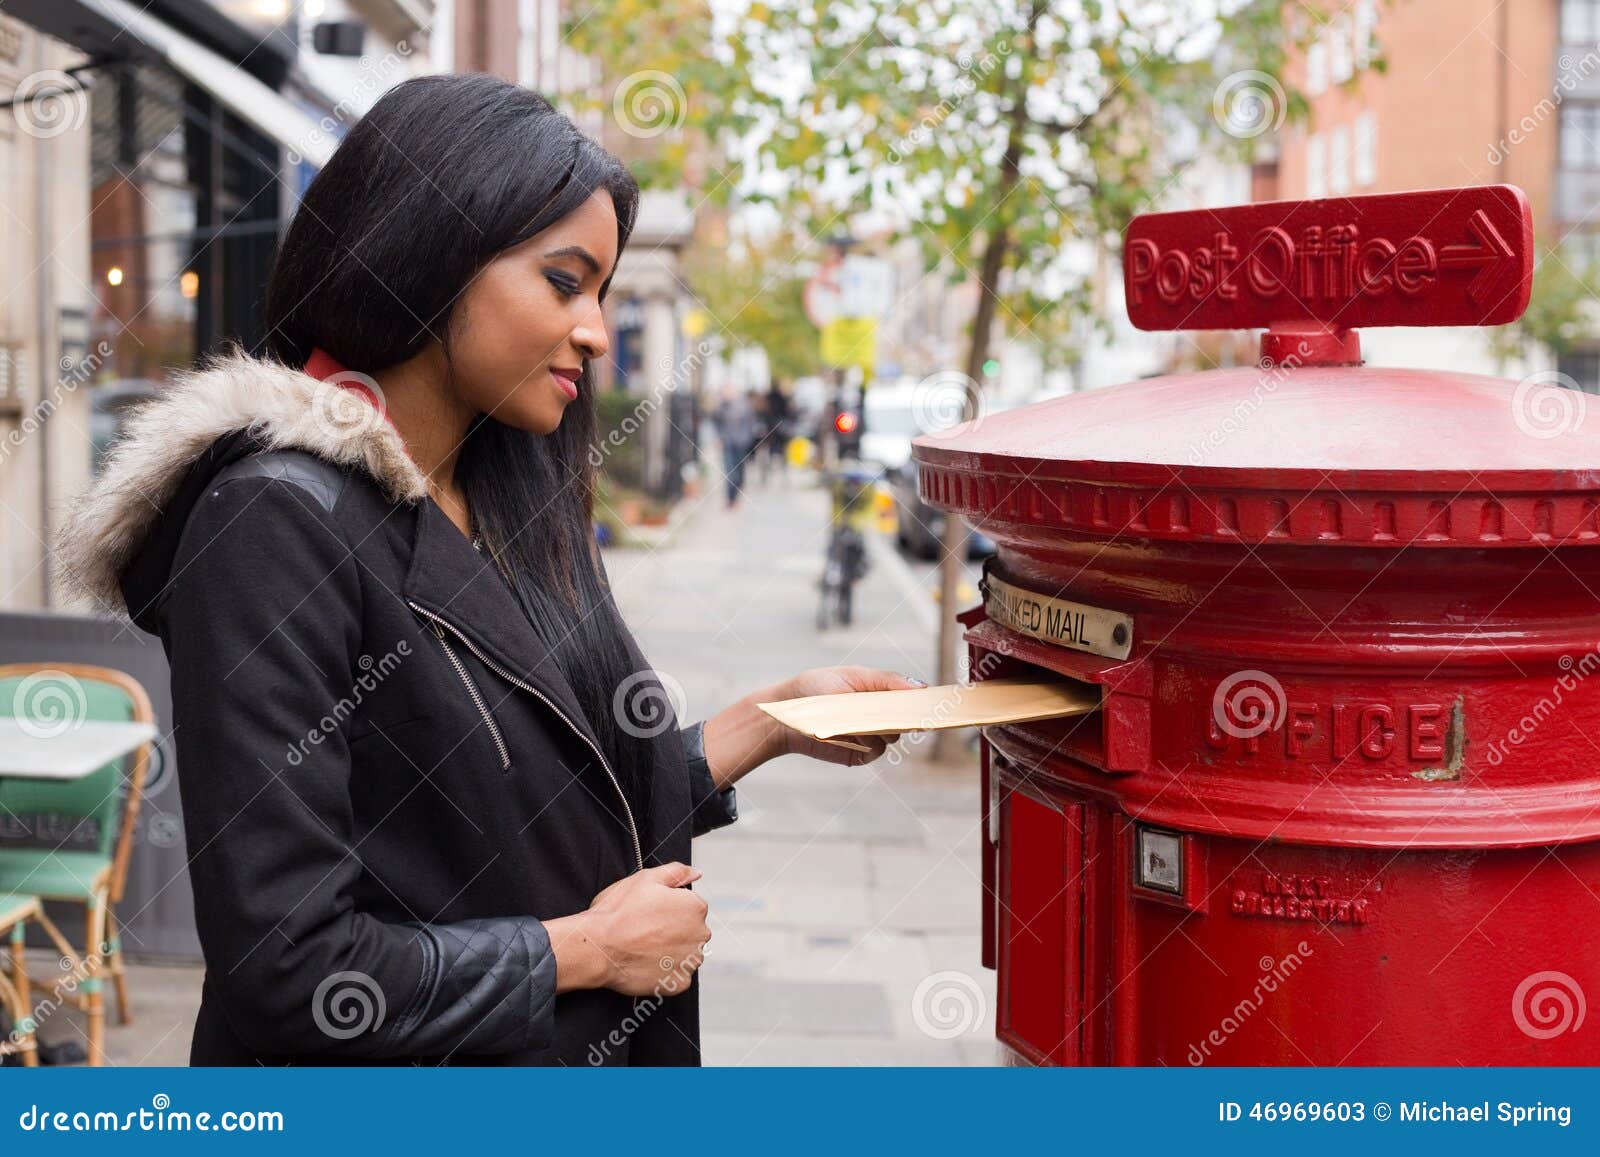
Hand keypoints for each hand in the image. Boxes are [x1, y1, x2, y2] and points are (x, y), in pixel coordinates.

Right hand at [547, 863, 709, 996]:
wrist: (598, 948)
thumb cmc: (618, 913)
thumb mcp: (646, 878)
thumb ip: (677, 872)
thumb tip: (696, 873)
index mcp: (695, 907)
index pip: (691, 908)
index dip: (668, 909)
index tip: (650, 913)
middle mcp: (699, 935)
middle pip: (691, 932)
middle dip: (673, 931)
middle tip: (645, 930)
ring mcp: (690, 961)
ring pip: (686, 955)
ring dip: (671, 953)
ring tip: (644, 947)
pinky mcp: (679, 982)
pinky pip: (677, 976)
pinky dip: (665, 973)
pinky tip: (647, 963)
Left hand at [775, 665, 925, 765]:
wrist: (787, 714)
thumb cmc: (818, 687)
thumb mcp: (853, 675)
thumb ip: (887, 680)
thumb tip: (921, 686)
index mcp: (880, 693)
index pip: (911, 697)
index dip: (924, 700)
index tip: (934, 700)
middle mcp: (879, 716)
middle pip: (908, 719)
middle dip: (908, 716)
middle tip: (905, 710)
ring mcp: (871, 736)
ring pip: (894, 736)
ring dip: (885, 729)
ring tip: (865, 719)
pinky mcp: (860, 754)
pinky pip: (877, 751)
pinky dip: (870, 743)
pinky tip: (854, 734)